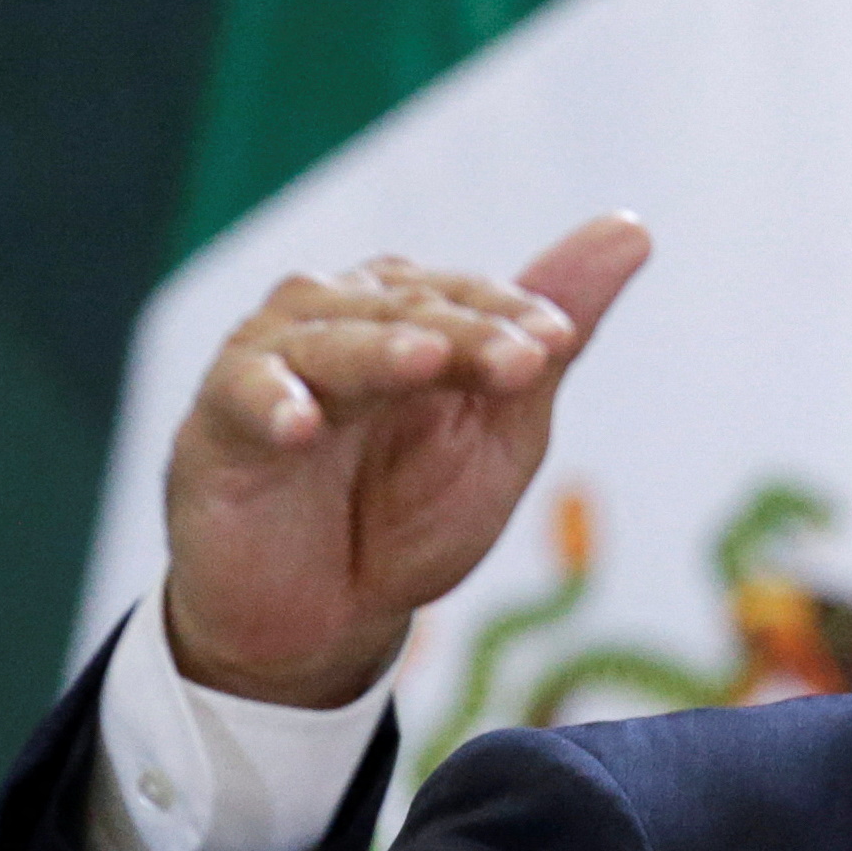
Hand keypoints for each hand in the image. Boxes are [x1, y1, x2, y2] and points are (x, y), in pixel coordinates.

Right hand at [159, 213, 652, 705]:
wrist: (324, 622)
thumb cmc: (409, 518)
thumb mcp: (500, 435)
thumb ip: (550, 341)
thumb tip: (633, 228)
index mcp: (407, 316)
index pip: (465, 297)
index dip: (511, 313)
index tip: (559, 339)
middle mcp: (336, 321)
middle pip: (405, 309)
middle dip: (465, 333)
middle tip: (524, 360)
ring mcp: (271, 365)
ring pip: (329, 340)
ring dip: (379, 351)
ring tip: (425, 364)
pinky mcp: (218, 424)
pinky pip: (241, 397)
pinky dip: (270, 401)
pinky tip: (302, 423)